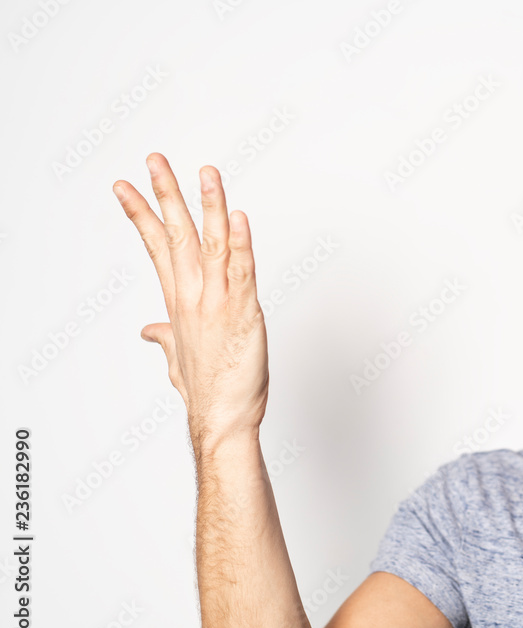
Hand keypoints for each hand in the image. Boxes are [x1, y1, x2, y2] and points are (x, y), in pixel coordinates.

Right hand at [113, 153, 268, 451]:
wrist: (221, 420)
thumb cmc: (207, 389)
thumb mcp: (179, 356)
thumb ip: (166, 335)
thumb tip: (150, 330)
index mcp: (179, 301)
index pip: (156, 247)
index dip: (142, 214)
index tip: (125, 186)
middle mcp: (194, 296)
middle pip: (176, 235)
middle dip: (165, 194)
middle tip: (154, 159)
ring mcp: (218, 303)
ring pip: (213, 244)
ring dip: (209, 206)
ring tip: (205, 172)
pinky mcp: (244, 313)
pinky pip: (243, 271)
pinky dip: (242, 244)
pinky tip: (238, 217)